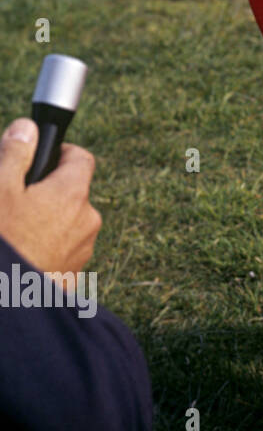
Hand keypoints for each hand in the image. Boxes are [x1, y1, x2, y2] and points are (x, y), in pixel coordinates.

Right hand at [0, 117, 101, 282]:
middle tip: (16, 199)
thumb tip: (28, 127)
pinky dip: (46, 246)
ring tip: (16, 230)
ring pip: (67, 222)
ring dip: (47, 220)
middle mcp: (87, 220)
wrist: (8, 303)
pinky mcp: (73, 274)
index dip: (61, 152)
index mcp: (73, 194)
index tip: (42, 157)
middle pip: (72, 192)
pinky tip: (23, 252)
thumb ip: (15, 154)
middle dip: (48, 190)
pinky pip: (62, 249)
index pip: (81, 158)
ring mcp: (82, 250)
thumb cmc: (4, 240)